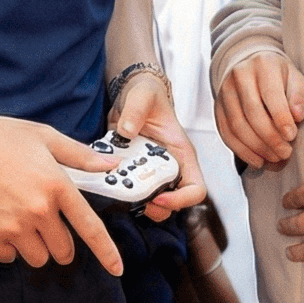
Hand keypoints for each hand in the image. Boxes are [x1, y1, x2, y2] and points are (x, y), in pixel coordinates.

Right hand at [0, 112, 124, 276]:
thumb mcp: (43, 137)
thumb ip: (79, 155)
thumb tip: (110, 165)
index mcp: (56, 185)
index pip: (90, 228)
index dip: (107, 253)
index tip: (117, 269)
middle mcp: (37, 210)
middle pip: (63, 251)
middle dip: (60, 243)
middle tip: (45, 223)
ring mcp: (11, 227)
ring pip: (37, 258)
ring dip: (34, 246)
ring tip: (18, 218)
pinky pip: (9, 258)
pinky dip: (8, 247)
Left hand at [111, 70, 205, 221]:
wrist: (131, 94)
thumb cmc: (146, 94)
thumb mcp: (142, 95)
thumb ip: (136, 109)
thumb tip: (127, 131)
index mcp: (181, 154)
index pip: (196, 189)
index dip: (181, 200)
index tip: (158, 197)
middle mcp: (171, 167)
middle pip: (174, 203)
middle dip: (155, 208)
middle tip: (133, 199)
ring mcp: (153, 172)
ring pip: (153, 203)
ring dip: (137, 204)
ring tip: (119, 191)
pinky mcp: (134, 172)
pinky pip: (131, 191)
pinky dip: (120, 193)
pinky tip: (107, 182)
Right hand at [215, 52, 303, 166]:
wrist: (250, 64)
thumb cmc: (277, 74)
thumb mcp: (295, 77)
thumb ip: (299, 95)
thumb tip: (296, 116)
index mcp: (263, 65)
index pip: (270, 94)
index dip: (281, 118)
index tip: (291, 136)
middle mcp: (240, 76)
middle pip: (252, 112)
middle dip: (270, 138)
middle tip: (285, 152)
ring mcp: (225, 92)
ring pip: (237, 126)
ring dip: (257, 147)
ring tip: (275, 157)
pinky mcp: (218, 107)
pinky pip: (226, 133)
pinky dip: (242, 151)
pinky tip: (257, 159)